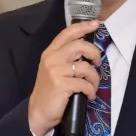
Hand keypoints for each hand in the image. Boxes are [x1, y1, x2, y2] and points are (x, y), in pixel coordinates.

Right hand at [27, 20, 101, 135]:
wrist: (38, 111)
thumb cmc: (49, 90)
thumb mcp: (53, 69)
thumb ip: (65, 57)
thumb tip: (86, 51)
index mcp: (50, 52)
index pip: (67, 33)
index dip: (83, 27)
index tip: (96, 24)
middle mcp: (52, 58)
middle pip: (80, 46)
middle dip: (94, 54)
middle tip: (98, 63)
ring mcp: (56, 71)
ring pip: (85, 67)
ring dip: (94, 78)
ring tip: (93, 87)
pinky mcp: (61, 84)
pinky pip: (84, 84)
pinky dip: (90, 90)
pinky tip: (89, 96)